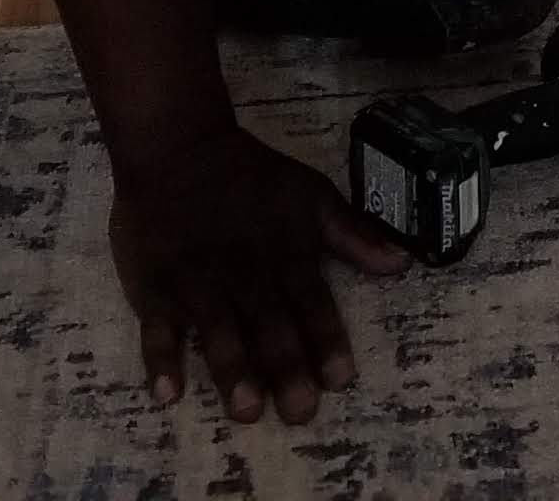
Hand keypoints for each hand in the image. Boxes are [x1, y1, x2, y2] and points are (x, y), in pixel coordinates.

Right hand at [109, 122, 407, 423]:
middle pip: (268, 325)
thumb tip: (403, 264)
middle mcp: (245, 273)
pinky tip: (167, 393)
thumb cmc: (250, 177)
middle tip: (299, 412)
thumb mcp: (312, 195)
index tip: (341, 379)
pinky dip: (159, 358)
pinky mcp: (155, 286)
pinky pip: (155, 326)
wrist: (178, 147)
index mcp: (285, 255)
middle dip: (285, 368)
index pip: (312, 303)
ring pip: (217, 329)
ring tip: (245, 408)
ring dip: (232, 367)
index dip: (327, 340)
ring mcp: (197, 282)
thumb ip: (354, 234)